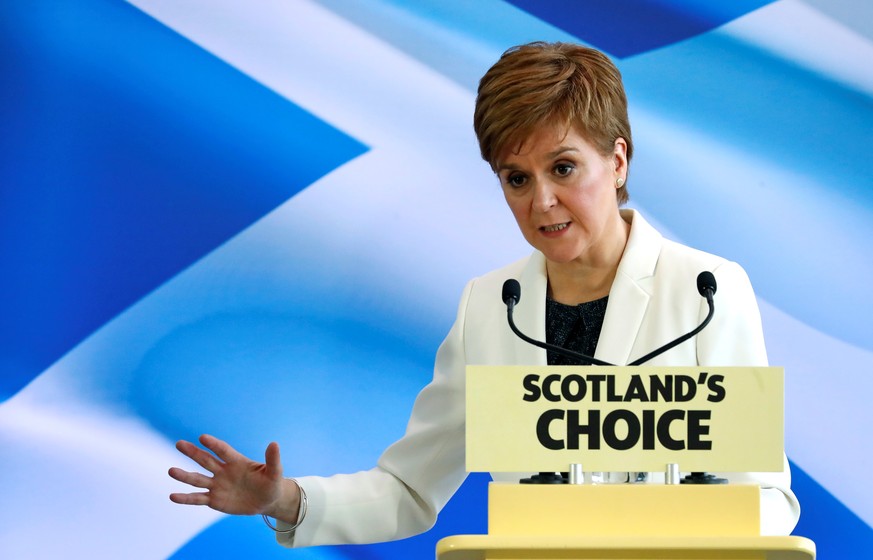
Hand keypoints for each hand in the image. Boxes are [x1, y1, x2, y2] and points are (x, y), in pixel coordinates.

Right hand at [168, 434, 298, 521]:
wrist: (266, 500)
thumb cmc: (271, 483)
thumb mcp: (275, 472)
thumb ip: (272, 459)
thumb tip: (274, 443)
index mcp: (236, 461)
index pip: (223, 451)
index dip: (214, 444)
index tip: (202, 437)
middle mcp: (223, 471)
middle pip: (205, 460)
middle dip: (192, 452)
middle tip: (179, 444)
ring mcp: (217, 485)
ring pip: (198, 479)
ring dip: (184, 476)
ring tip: (171, 470)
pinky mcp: (214, 500)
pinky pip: (198, 499)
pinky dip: (186, 498)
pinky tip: (172, 496)